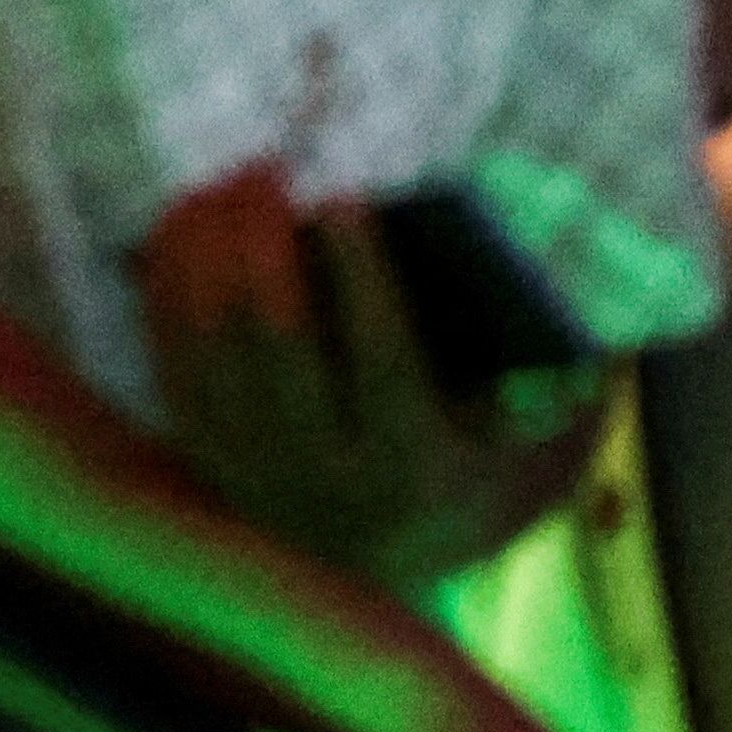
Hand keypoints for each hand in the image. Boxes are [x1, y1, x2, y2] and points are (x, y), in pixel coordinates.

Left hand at [131, 167, 591, 587]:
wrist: (372, 565)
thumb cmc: (453, 470)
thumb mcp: (511, 452)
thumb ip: (535, 392)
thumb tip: (564, 323)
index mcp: (409, 465)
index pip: (381, 357)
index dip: (362, 274)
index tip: (348, 194)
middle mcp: (320, 474)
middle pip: (277, 339)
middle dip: (265, 239)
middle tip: (269, 165)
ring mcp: (249, 463)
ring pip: (211, 338)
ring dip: (211, 245)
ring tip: (228, 178)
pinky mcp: (199, 447)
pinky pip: (167, 349)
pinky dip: (169, 277)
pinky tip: (184, 216)